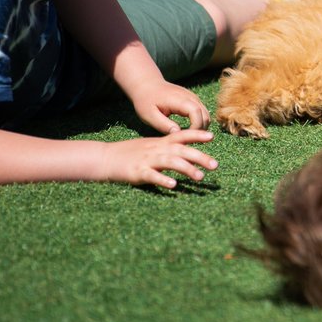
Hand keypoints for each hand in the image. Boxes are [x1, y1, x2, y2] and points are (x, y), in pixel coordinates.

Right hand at [102, 130, 216, 188]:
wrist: (106, 158)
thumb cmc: (132, 153)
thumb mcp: (153, 147)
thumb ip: (170, 149)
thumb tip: (190, 155)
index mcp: (160, 142)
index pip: (182, 136)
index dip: (196, 135)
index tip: (212, 136)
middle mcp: (156, 149)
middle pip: (181, 150)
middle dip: (200, 157)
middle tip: (215, 165)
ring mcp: (147, 160)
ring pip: (170, 162)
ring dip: (187, 169)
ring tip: (200, 177)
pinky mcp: (137, 172)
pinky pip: (152, 176)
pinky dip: (163, 180)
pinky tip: (173, 186)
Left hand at [129, 79, 210, 132]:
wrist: (147, 84)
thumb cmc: (146, 100)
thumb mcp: (149, 115)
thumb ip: (163, 124)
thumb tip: (178, 133)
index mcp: (179, 100)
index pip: (196, 113)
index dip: (196, 127)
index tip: (187, 137)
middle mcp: (190, 97)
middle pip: (205, 115)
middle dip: (200, 130)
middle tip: (188, 141)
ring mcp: (193, 97)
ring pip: (205, 114)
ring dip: (201, 127)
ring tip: (189, 136)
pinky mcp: (193, 99)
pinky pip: (202, 112)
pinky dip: (199, 122)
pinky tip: (189, 129)